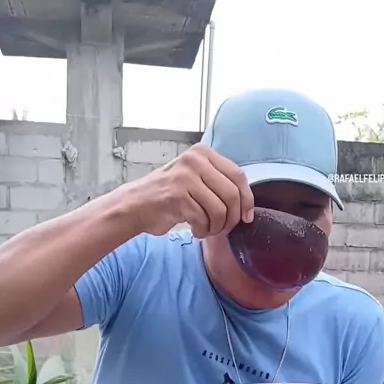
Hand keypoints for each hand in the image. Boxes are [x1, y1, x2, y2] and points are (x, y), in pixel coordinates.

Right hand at [121, 144, 254, 239]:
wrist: (136, 205)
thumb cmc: (168, 196)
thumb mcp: (195, 178)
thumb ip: (218, 181)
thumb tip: (246, 203)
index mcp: (203, 153)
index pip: (238, 176)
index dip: (247, 200)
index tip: (246, 216)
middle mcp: (194, 161)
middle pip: (232, 195)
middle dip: (232, 218)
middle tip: (224, 228)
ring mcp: (185, 177)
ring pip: (220, 210)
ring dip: (216, 227)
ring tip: (206, 229)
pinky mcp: (177, 196)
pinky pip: (203, 219)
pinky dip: (202, 230)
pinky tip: (195, 230)